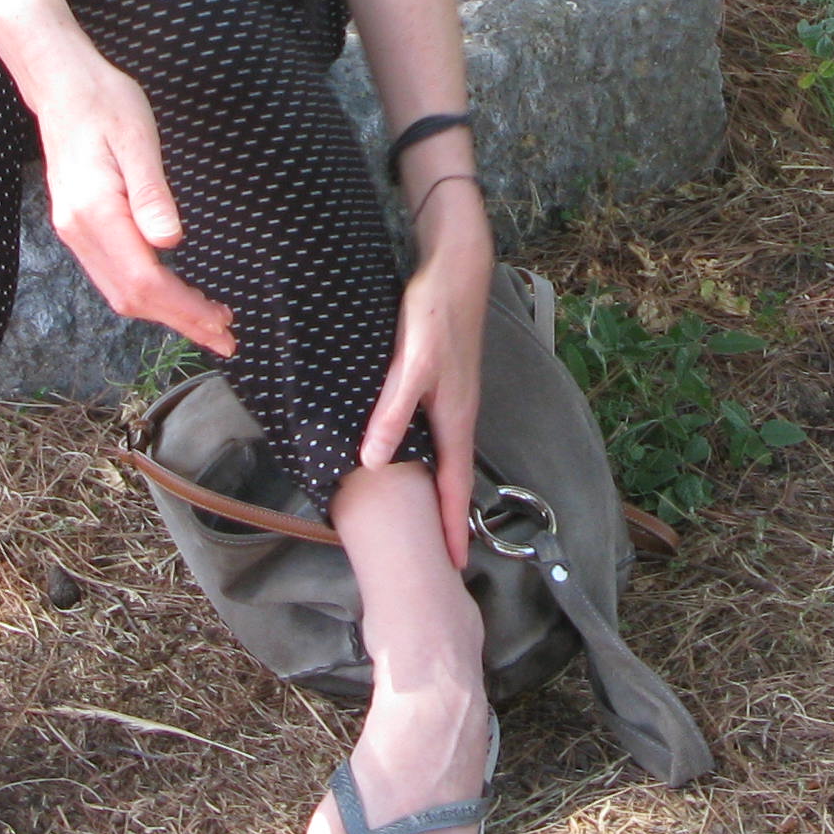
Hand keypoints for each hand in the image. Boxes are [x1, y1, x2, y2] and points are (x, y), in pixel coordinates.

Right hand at [29, 45, 235, 356]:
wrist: (61, 85)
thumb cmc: (105, 103)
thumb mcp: (137, 139)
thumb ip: (152, 194)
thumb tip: (171, 243)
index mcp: (95, 212)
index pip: (144, 279)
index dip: (183, 307)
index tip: (220, 321)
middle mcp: (79, 231)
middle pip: (131, 297)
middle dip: (180, 322)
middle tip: (226, 339)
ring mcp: (75, 232)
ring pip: (120, 292)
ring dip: (164, 314)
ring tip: (207, 325)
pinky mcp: (79, 226)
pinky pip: (113, 275)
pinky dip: (146, 295)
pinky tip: (172, 297)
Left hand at [362, 184, 490, 570]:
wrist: (458, 265)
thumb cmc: (436, 312)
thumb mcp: (411, 363)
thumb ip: (392, 411)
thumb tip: (374, 462)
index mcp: (454, 417)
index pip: (453, 487)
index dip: (452, 528)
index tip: (454, 567)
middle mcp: (458, 413)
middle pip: (453, 478)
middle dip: (448, 519)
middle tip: (441, 558)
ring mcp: (454, 398)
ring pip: (447, 457)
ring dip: (441, 491)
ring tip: (431, 523)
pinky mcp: (445, 383)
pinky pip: (440, 437)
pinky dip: (434, 461)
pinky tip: (417, 461)